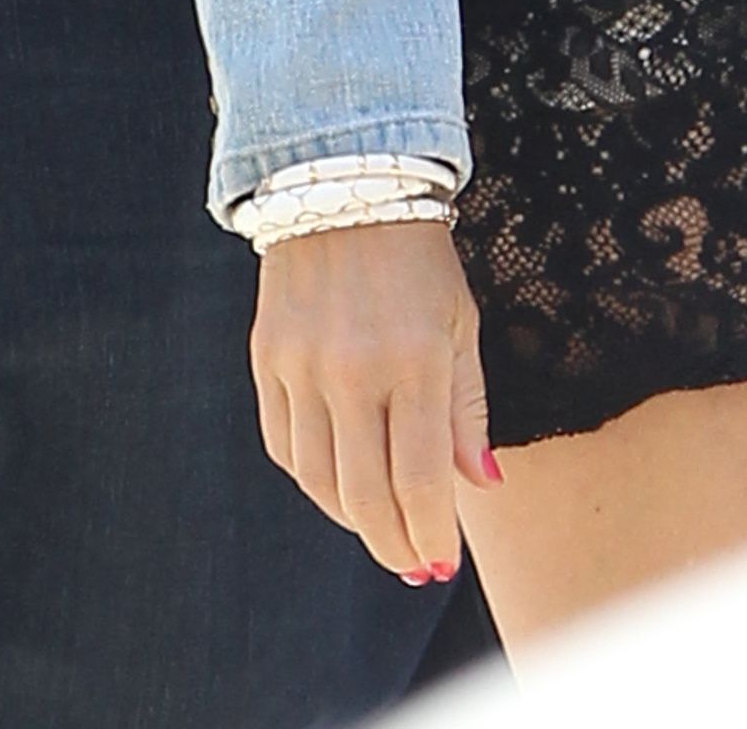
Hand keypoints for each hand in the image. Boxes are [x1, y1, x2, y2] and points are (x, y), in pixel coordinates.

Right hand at [251, 221, 497, 582]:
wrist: (345, 182)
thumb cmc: (419, 257)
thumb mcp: (461, 320)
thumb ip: (468, 407)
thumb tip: (481, 485)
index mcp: (414, 357)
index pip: (421, 478)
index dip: (432, 531)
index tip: (443, 562)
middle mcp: (352, 368)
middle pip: (365, 495)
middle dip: (395, 543)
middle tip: (415, 564)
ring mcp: (302, 365)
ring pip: (319, 480)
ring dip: (353, 521)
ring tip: (383, 531)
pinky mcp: (266, 358)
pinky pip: (284, 445)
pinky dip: (312, 479)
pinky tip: (339, 485)